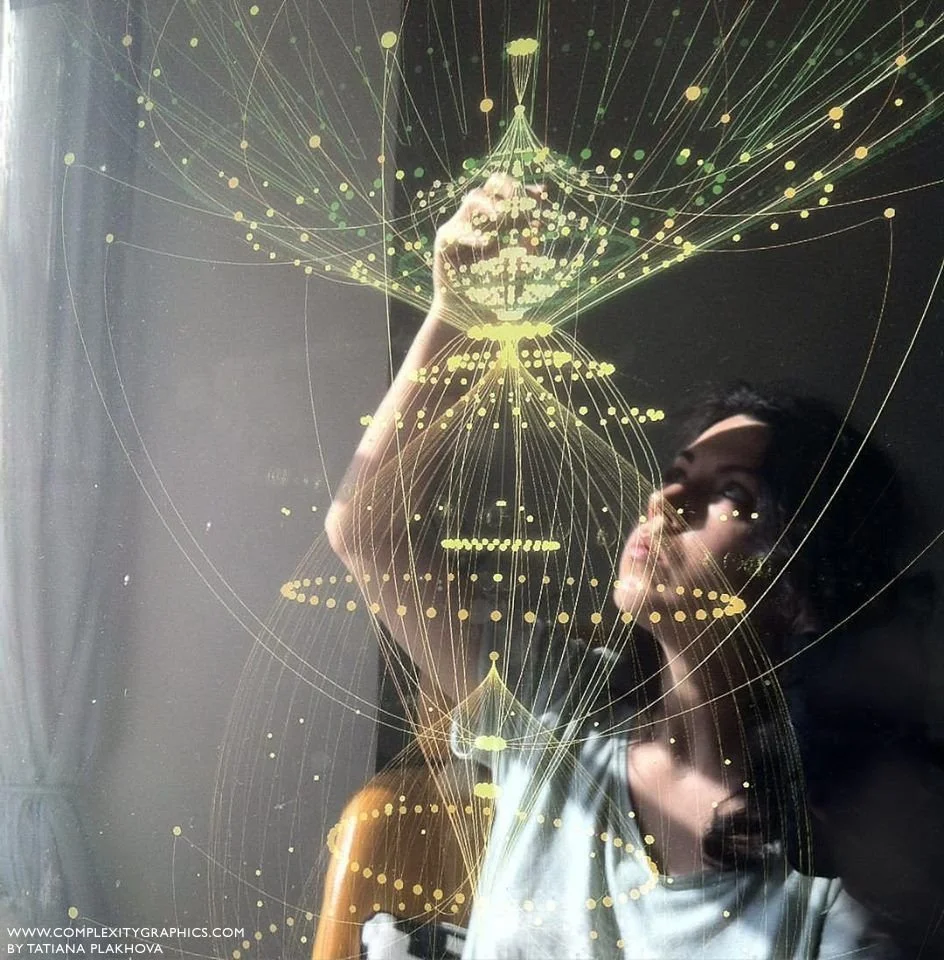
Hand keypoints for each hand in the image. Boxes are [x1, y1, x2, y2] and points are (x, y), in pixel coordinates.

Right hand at [432, 173, 544, 317]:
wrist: (471, 318)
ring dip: (490, 204)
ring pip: (473, 198)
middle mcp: (482, 218)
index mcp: (502, 221)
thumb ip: (529, 250)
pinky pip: (456, 230)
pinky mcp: (445, 242)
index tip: (541, 196)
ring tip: (500, 216)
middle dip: (508, 186)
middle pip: (494, 184)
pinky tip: (485, 244)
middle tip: (519, 200)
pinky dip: (471, 235)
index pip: (514, 193)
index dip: (527, 190)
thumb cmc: (499, 296)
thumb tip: (537, 225)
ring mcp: (462, 226)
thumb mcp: (521, 273)